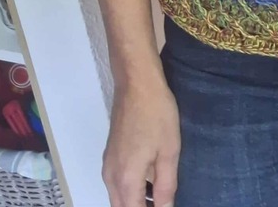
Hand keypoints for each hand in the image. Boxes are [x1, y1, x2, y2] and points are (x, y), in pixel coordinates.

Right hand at [103, 75, 180, 206]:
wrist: (137, 84)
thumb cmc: (157, 115)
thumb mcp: (169, 151)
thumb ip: (165, 186)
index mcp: (125, 180)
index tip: (165, 206)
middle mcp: (110, 177)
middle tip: (163, 201)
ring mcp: (108, 164)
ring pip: (118, 197)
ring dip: (135, 200)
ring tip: (159, 195)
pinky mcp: (110, 154)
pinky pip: (117, 183)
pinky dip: (131, 189)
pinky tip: (151, 180)